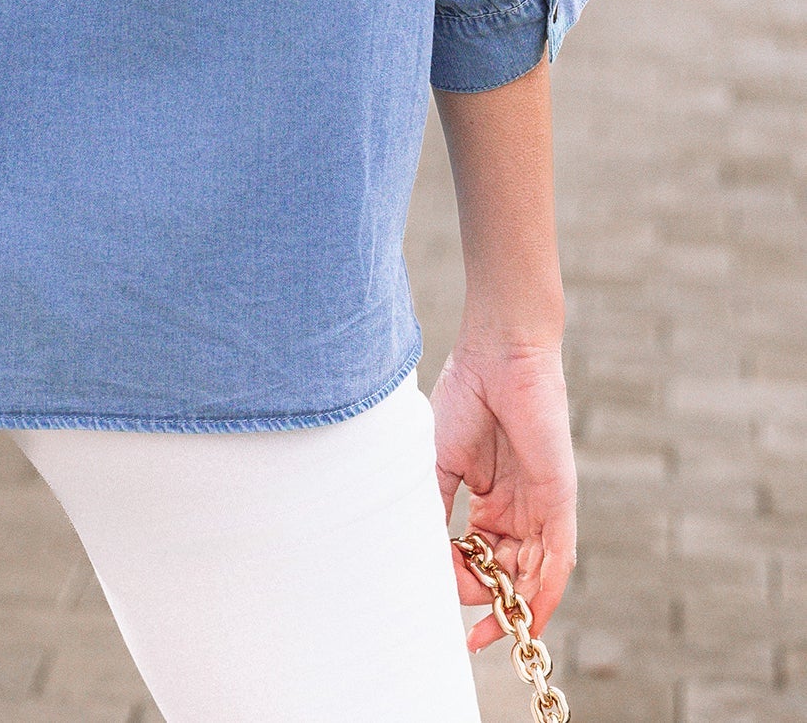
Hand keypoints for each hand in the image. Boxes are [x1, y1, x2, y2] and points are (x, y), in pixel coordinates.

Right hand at [431, 336, 575, 653]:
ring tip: (484, 628)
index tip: (435, 600)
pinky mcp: (560, 501)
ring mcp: (541, 507)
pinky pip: (558, 561)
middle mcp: (519, 509)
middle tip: (465, 625)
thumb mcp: (438, 463)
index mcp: (490, 499)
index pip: (479, 558)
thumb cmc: (465, 395)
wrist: (497, 353)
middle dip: (487, 604)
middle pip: (507, 574)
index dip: (461, 586)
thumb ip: (435, 511)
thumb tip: (421, 560)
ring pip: (533, 577)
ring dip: (511, 608)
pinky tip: (525, 618)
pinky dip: (544, 595)